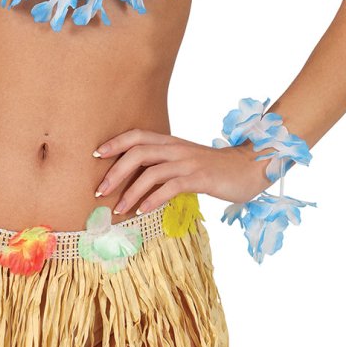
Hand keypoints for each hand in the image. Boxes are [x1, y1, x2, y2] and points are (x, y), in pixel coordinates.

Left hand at [92, 128, 274, 216]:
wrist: (249, 167)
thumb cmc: (214, 169)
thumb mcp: (185, 162)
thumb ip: (164, 165)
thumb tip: (136, 180)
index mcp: (170, 142)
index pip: (137, 135)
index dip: (115, 142)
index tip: (96, 155)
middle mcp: (176, 148)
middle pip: (137, 152)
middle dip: (115, 171)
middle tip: (100, 191)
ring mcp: (187, 162)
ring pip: (151, 172)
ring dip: (130, 191)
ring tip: (118, 208)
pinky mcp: (199, 178)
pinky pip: (170, 187)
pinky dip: (152, 200)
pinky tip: (142, 211)